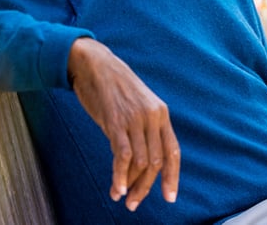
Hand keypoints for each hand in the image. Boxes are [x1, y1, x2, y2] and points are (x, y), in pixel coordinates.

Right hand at [68, 37, 179, 211]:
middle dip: (146, 188)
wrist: (94, 63)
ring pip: (141, 163)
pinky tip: (116, 188)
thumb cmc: (111, 86)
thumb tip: (138, 158)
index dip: (172, 177)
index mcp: (161, 113)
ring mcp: (135, 118)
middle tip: (134, 204)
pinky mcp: (116, 121)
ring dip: (132, 186)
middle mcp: (152, 116)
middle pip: (156, 162)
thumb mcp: (135, 105)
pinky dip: (120, 175)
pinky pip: (123, 156)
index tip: (168, 197)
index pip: (172, 152)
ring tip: (122, 198)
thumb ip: (141, 127)